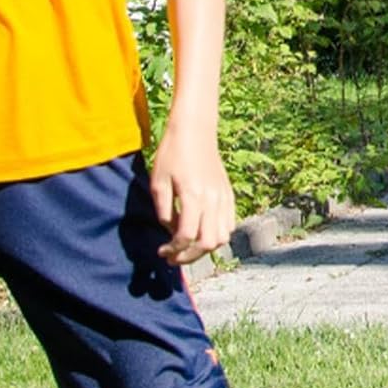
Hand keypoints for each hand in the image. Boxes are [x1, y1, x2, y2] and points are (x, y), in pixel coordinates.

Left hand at [150, 120, 235, 265]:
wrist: (194, 130)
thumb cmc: (171, 154)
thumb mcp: (158, 182)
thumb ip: (164, 211)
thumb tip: (171, 231)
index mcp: (192, 196)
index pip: (186, 237)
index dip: (173, 250)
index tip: (161, 251)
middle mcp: (212, 200)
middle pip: (207, 244)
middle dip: (189, 256)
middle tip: (174, 257)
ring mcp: (223, 198)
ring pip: (222, 238)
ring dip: (204, 247)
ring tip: (188, 245)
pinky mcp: (229, 194)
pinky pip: (229, 224)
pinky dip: (216, 234)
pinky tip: (201, 230)